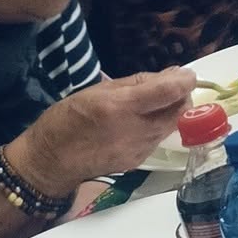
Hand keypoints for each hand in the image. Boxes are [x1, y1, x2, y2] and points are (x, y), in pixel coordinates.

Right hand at [12, 69, 197, 196]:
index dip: (185, 81)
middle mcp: (135, 130)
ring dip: (171, 113)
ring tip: (153, 105)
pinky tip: (140, 123)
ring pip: (172, 127)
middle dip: (182, 98)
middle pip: (180, 112)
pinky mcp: (138, 162)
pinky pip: (158, 139)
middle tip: (171, 89)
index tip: (187, 75)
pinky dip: (157, 127)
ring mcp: (139, 149)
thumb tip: (171, 75)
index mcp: (121, 107)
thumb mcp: (99, 90)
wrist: (50, 162)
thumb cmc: (68, 119)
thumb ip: (139, 82)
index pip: (169, 93)